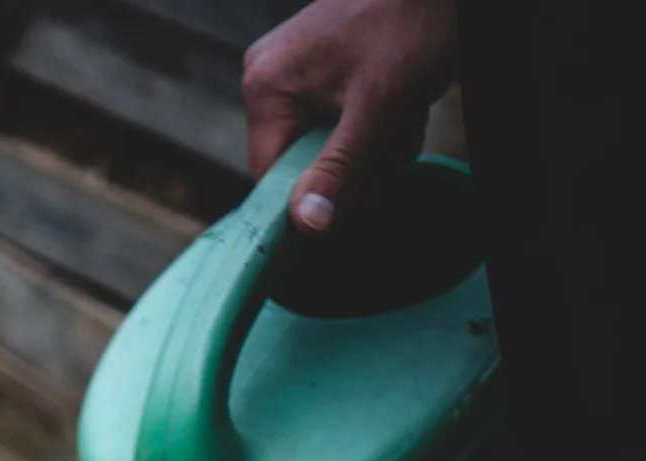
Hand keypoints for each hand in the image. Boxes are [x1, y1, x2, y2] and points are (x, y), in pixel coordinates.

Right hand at [243, 0, 458, 234]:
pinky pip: (342, 123)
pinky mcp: (321, 70)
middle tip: (395, 139)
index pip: (272, 179)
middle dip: (357, 166)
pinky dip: (376, 126)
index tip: (360, 199)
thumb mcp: (378, 104)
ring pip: (329, 148)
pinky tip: (401, 107)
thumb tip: (307, 224)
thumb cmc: (409, 21)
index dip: (315, 198)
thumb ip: (341, 166)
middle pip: (304, 164)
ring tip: (405, 116)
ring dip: (374, 148)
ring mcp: (295, 73)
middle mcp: (270, 81)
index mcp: (266, 89)